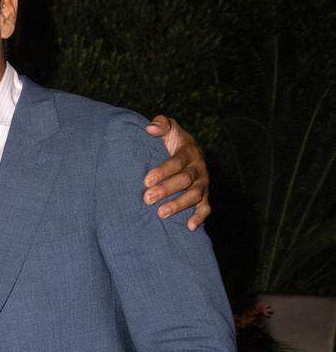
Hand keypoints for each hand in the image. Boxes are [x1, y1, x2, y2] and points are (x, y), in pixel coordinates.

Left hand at [143, 115, 209, 229]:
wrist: (188, 150)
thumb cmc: (171, 139)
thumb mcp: (168, 128)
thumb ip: (160, 124)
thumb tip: (150, 128)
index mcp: (189, 151)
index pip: (177, 162)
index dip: (163, 171)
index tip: (146, 180)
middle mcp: (199, 168)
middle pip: (184, 180)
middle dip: (166, 190)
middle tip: (147, 199)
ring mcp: (203, 183)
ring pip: (195, 195)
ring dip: (179, 205)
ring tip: (161, 214)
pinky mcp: (205, 195)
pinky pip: (206, 207)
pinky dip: (199, 217)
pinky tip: (189, 227)